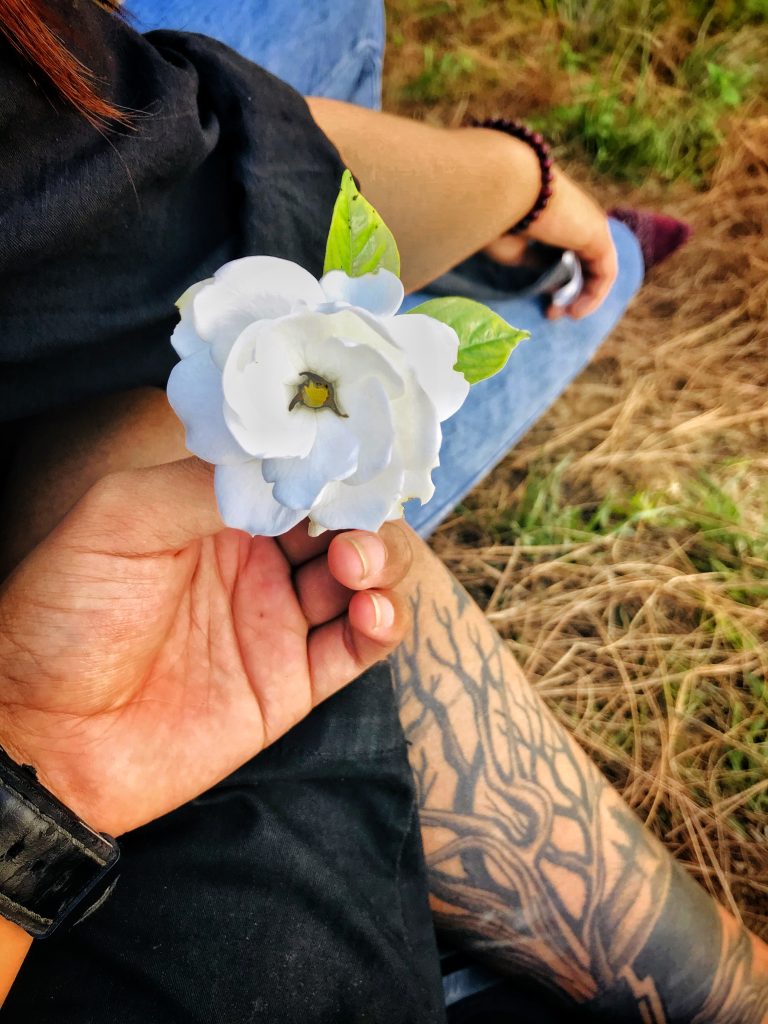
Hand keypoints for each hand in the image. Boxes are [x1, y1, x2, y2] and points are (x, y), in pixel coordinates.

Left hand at [0, 459, 412, 835]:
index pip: (296, 472)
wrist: (46, 737)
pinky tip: (370, 612)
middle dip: (363, 511)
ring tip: (354, 566)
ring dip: (381, 561)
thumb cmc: (64, 615)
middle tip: (352, 523)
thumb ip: (204, 483)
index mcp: (215, 511)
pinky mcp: (293, 682)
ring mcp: (278, 621)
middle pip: (343, 519)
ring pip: (365, 577)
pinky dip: (383, 622)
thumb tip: (288, 463)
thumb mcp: (119, 518)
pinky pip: (359, 647)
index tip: (351, 454)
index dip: (330, 461)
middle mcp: (256, 560)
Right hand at [484, 168, 617, 320]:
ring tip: (566, 315)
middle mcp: (576, 217)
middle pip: (583, 260)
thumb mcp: (515, 250)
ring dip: (584, 296)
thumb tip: (553, 283)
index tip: (543, 303)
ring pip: (596, 266)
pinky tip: (576, 311)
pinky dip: (595, 294)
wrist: (506, 190)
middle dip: (571, 291)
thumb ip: (536, 266)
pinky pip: (605, 271)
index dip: (557, 281)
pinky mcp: (598, 234)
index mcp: (555, 215)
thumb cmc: (500, 218)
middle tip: (552, 314)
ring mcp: (590, 223)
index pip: (566, 252)